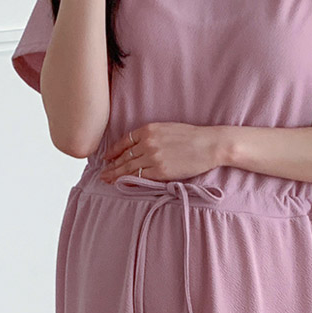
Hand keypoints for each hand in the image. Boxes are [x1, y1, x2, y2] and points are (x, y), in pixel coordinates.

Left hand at [99, 123, 225, 184]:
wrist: (209, 144)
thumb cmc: (193, 136)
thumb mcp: (168, 129)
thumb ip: (152, 136)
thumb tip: (141, 146)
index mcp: (149, 130)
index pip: (125, 141)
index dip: (114, 151)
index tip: (107, 157)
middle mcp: (147, 143)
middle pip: (124, 156)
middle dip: (111, 166)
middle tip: (102, 173)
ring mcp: (153, 157)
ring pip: (128, 168)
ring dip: (115, 175)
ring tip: (107, 180)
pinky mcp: (160, 171)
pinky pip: (140, 177)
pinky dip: (128, 180)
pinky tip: (121, 183)